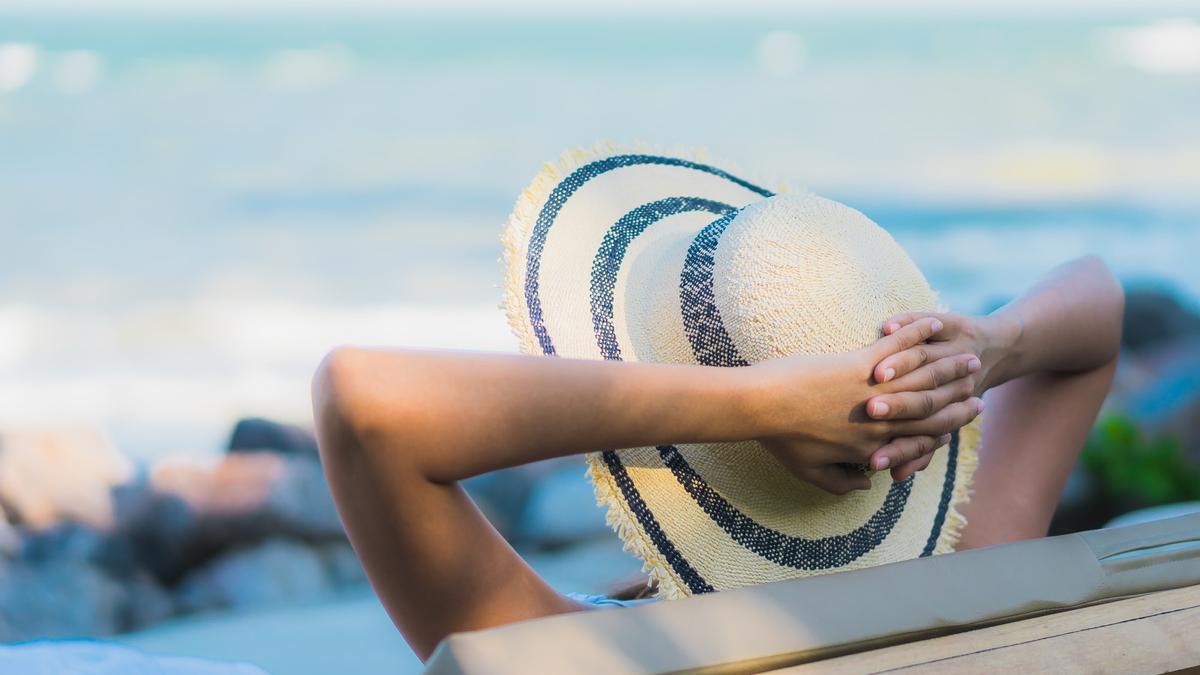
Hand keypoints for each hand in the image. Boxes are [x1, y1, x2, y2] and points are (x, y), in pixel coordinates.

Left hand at [752, 317, 983, 494]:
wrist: (758, 406)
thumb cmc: (778, 439)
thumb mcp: (810, 472)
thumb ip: (840, 482)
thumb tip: (865, 484)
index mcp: (871, 446)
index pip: (921, 438)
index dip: (946, 428)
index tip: (962, 419)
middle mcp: (881, 421)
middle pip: (933, 408)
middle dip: (960, 397)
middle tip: (980, 387)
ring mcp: (875, 391)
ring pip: (923, 378)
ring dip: (950, 365)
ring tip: (970, 356)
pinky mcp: (861, 364)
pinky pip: (899, 347)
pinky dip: (918, 334)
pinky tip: (936, 324)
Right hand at [864, 311, 1019, 480]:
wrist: (1001, 349)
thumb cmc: (964, 391)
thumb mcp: (940, 423)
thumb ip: (917, 450)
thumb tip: (898, 477)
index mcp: (949, 411)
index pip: (922, 436)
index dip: (899, 448)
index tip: (875, 461)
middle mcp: (958, 382)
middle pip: (925, 400)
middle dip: (899, 405)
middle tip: (873, 413)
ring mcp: (955, 350)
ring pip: (925, 358)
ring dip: (901, 365)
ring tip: (880, 373)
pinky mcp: (953, 324)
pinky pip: (928, 323)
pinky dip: (910, 324)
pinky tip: (887, 327)